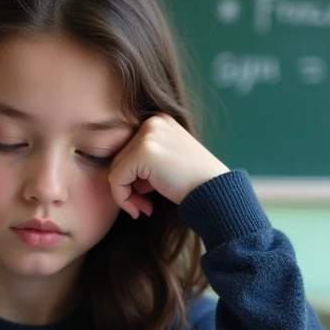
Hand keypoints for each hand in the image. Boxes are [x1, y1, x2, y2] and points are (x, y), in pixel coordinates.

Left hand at [108, 115, 229, 218]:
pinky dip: (124, 198)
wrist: (216, 192)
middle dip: (127, 187)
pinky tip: (144, 208)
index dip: (131, 178)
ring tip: (145, 208)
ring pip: (114, 169)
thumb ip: (142, 160)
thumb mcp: (166, 163)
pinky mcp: (144, 151)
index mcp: (159, 120)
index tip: (144, 198)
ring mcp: (148, 134)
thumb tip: (113, 172)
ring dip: (125, 195)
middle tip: (144, 206)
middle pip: (119, 158)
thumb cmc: (193, 183)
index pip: (127, 150)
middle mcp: (153, 121)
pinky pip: (116, 179)